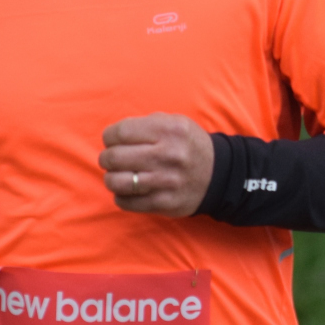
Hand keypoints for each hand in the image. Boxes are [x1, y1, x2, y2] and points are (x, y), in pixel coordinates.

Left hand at [99, 113, 213, 216]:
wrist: (218, 174)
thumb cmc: (187, 145)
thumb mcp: (173, 122)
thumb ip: (143, 125)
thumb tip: (111, 137)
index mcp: (168, 130)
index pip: (120, 132)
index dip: (109, 137)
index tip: (112, 141)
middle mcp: (167, 155)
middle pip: (114, 157)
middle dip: (106, 158)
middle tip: (110, 159)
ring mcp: (165, 181)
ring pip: (116, 182)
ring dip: (110, 178)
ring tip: (117, 175)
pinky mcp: (164, 203)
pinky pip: (126, 202)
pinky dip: (121, 196)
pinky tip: (129, 190)